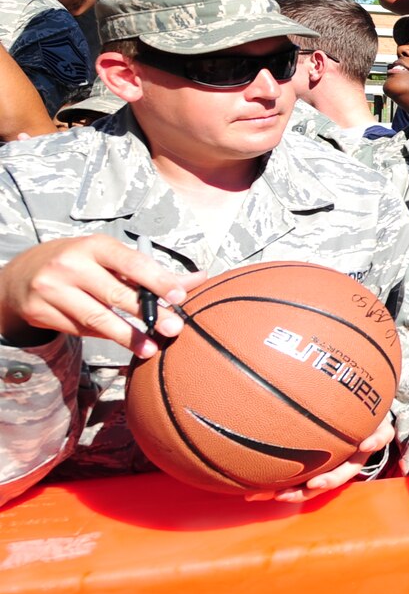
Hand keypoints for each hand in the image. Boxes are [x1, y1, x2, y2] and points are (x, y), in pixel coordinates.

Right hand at [0, 237, 200, 357]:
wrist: (23, 275)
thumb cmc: (82, 263)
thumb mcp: (111, 259)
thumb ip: (153, 272)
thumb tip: (200, 279)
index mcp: (95, 246)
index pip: (131, 262)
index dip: (157, 280)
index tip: (179, 296)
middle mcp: (71, 264)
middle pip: (116, 294)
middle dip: (148, 314)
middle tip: (175, 328)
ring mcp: (52, 289)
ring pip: (97, 318)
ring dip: (128, 336)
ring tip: (151, 347)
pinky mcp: (40, 311)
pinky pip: (80, 329)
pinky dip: (103, 336)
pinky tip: (122, 342)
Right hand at [245, 414, 392, 503]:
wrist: (370, 389)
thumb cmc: (336, 403)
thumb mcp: (311, 413)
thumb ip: (282, 419)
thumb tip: (241, 425)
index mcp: (329, 458)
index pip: (304, 479)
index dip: (283, 489)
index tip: (255, 495)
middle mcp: (344, 457)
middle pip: (324, 480)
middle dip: (304, 491)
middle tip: (282, 496)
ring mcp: (362, 446)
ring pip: (351, 468)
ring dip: (334, 478)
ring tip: (318, 483)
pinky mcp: (381, 429)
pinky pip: (382, 435)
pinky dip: (375, 441)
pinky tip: (366, 444)